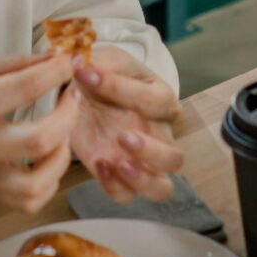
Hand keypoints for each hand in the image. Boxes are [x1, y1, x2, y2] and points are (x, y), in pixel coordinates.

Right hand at [0, 54, 77, 213]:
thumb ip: (10, 65)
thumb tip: (51, 59)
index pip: (25, 88)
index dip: (56, 72)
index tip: (67, 63)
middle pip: (40, 138)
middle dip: (69, 114)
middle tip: (71, 98)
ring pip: (38, 181)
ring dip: (62, 155)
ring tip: (62, 133)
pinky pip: (27, 200)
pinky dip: (47, 182)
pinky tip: (46, 159)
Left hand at [59, 49, 184, 203]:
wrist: (82, 96)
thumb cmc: (102, 77)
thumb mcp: (103, 59)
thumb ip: (99, 61)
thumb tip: (84, 63)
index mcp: (160, 99)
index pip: (154, 100)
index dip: (120, 88)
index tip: (86, 75)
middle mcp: (159, 134)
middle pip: (174, 158)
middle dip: (151, 151)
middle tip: (123, 136)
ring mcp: (142, 162)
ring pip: (162, 187)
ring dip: (143, 179)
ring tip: (119, 164)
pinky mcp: (120, 177)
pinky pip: (128, 196)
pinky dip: (115, 187)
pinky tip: (99, 165)